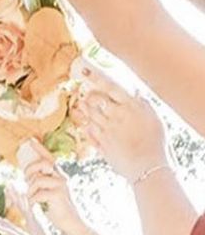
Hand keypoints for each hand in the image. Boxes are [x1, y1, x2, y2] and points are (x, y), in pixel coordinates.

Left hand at [19, 139, 78, 228]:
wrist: (70, 222)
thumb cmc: (56, 207)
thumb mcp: (48, 192)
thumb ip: (40, 183)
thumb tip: (26, 177)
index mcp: (58, 174)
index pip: (48, 158)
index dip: (39, 149)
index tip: (30, 140)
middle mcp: (61, 176)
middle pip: (41, 164)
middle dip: (29, 171)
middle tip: (27, 181)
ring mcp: (60, 185)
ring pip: (37, 181)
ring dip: (30, 191)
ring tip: (33, 199)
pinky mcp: (58, 195)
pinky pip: (37, 194)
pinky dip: (32, 201)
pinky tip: (35, 205)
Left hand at [73, 64, 168, 182]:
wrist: (147, 166)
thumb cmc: (155, 141)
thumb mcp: (153, 117)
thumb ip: (142, 104)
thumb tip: (135, 92)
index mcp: (130, 106)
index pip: (111, 87)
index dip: (97, 77)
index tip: (85, 69)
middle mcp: (116, 116)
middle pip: (96, 101)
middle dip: (88, 95)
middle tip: (82, 91)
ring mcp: (106, 131)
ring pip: (90, 115)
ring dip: (84, 109)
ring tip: (80, 104)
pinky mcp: (101, 145)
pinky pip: (89, 133)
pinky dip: (85, 126)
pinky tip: (83, 122)